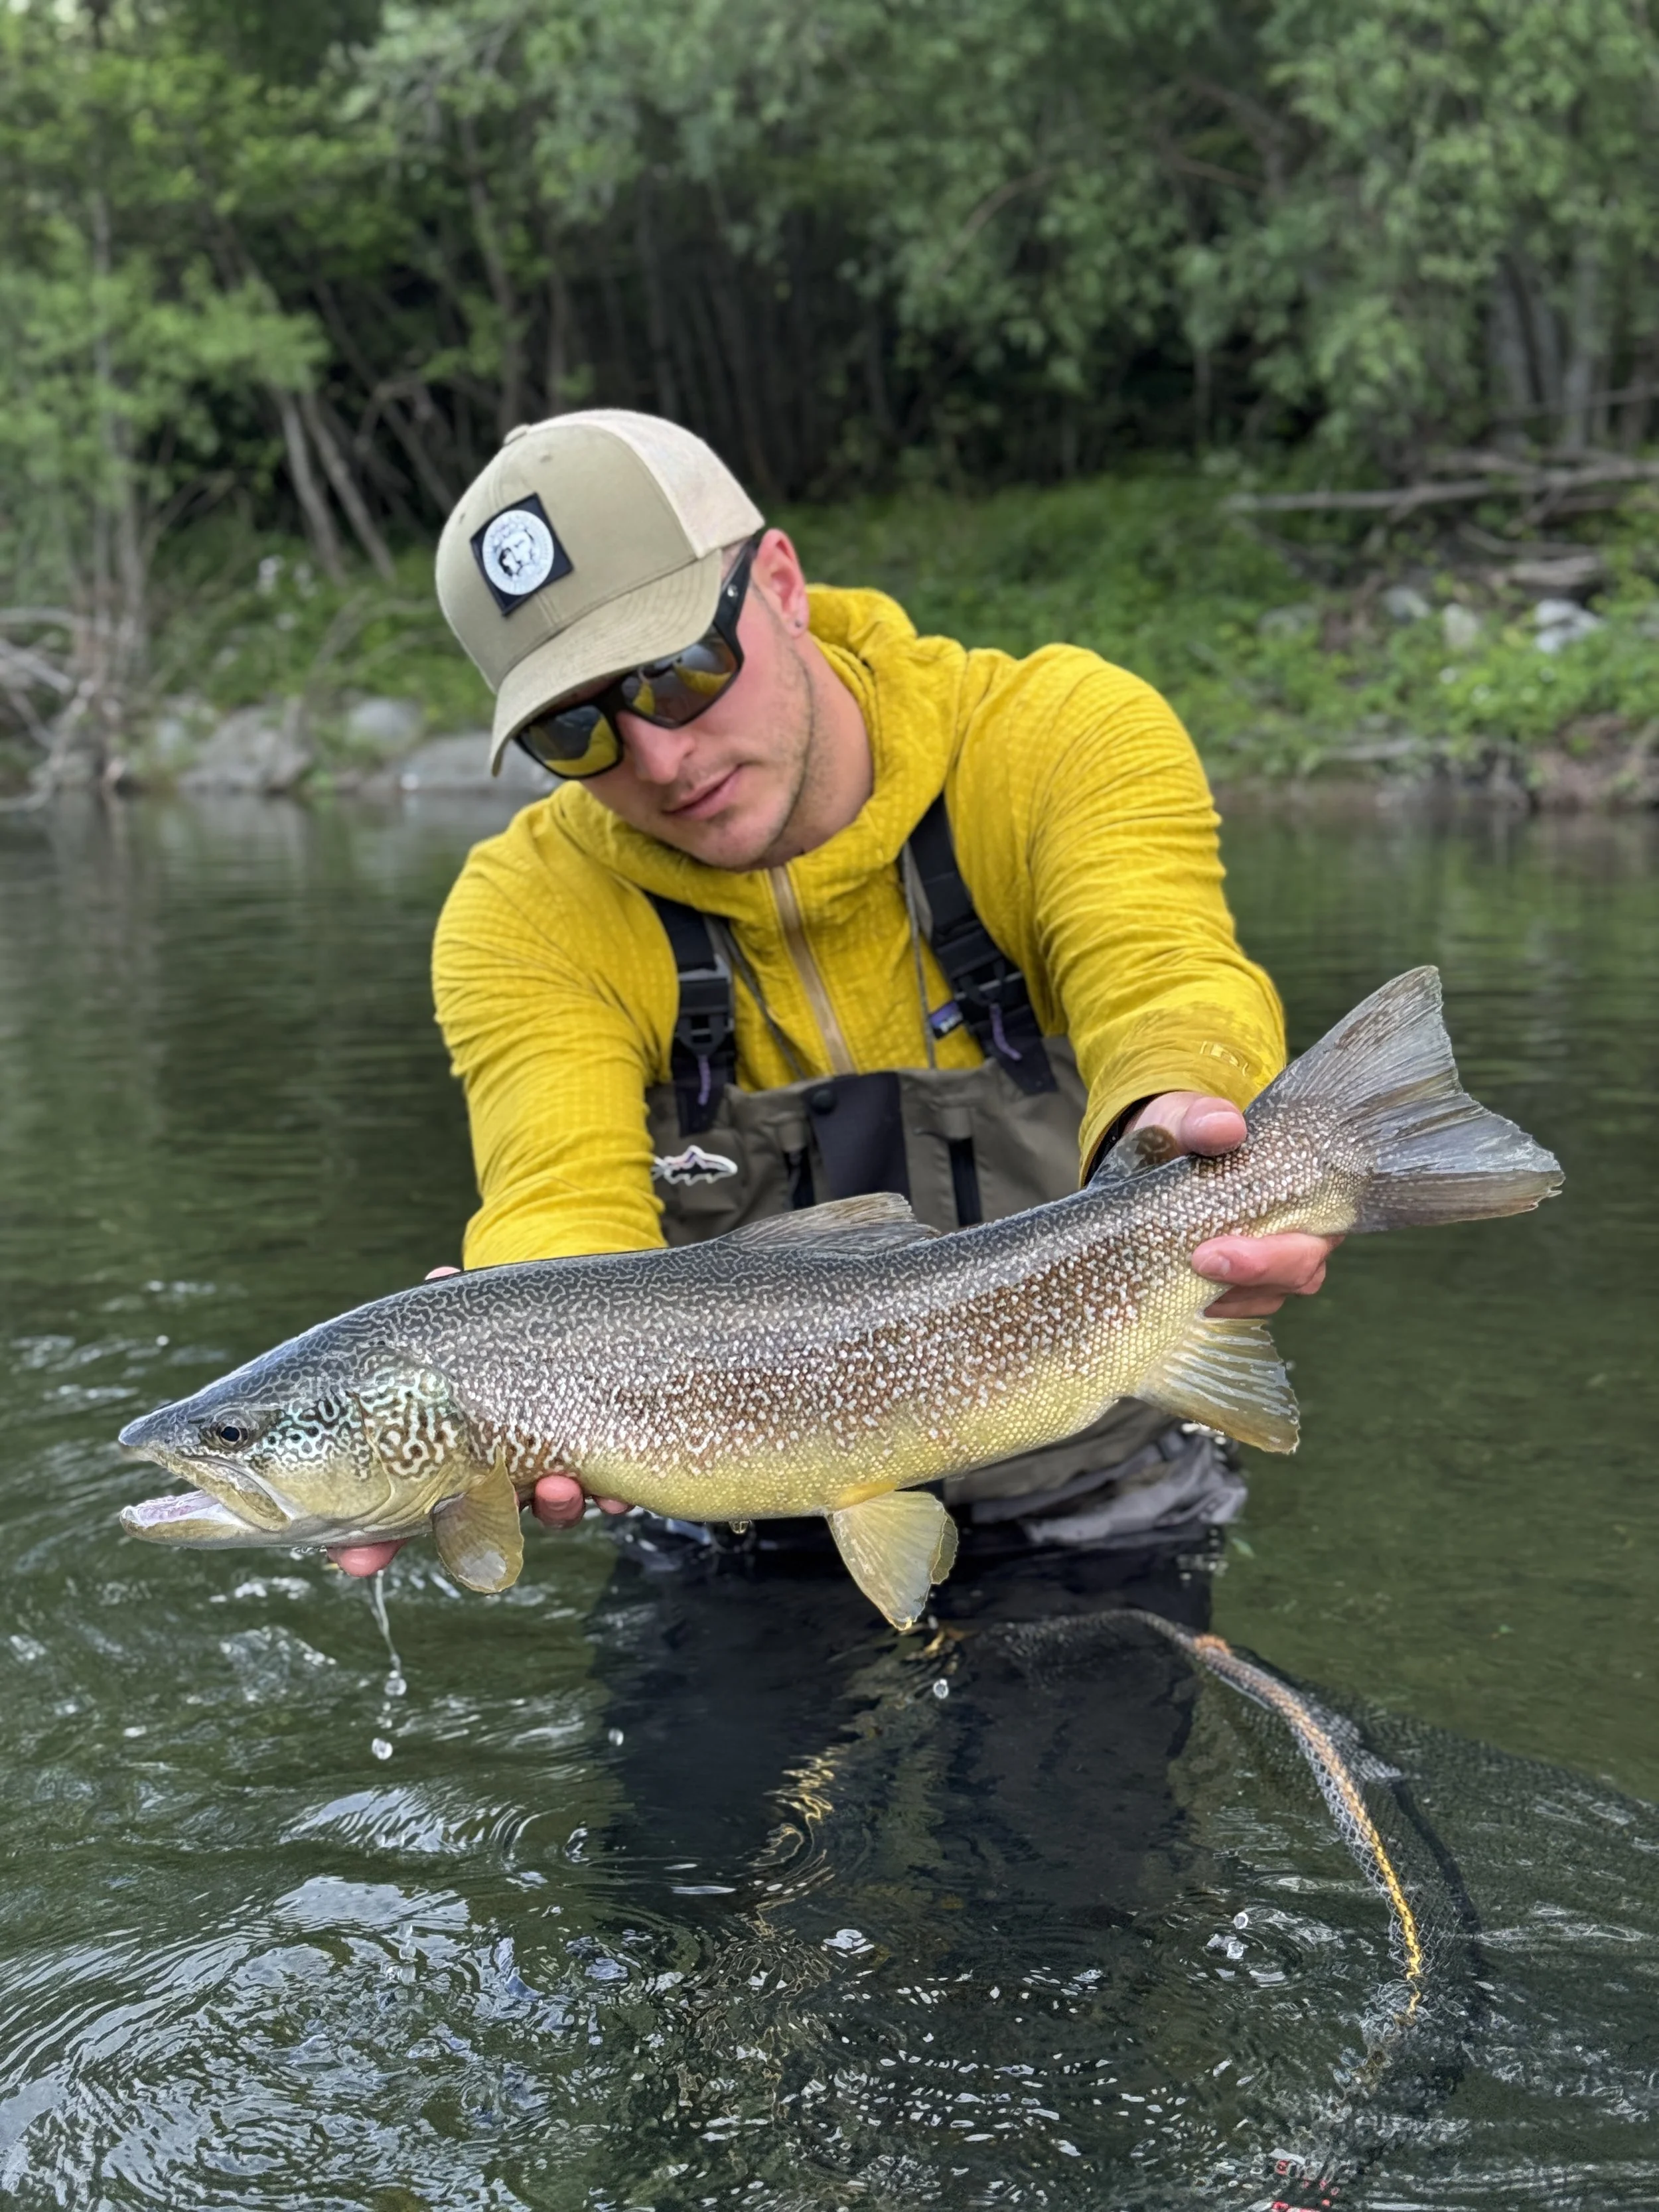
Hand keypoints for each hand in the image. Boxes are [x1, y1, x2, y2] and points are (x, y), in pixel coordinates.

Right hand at [328, 1267, 628, 1578]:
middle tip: (463, 1543)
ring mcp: (551, 1474)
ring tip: (558, 1486)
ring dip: (552, 1506)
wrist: (584, 1332)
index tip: (356, 1560)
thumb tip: (439, 1278)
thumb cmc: (510, 1334)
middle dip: (459, 1540)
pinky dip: (612, 1496)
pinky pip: (608, 1494)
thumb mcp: (478, 1320)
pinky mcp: (603, 1466)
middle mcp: (501, 1474)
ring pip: (547, 1510)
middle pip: (473, 1523)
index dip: (378, 1540)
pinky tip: (617, 1493)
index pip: (406, 1508)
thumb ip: (453, 1309)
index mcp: (456, 1453)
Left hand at [1126, 1092, 1341, 1318]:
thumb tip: (1226, 1127)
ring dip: (1232, 1295)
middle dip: (1255, 1274)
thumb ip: (1203, 1119)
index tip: (1220, 1250)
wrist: (1155, 1152)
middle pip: (1303, 1270)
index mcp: (1306, 1184)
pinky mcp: (1248, 1280)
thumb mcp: (1185, 1118)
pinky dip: (1219, 1304)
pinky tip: (1186, 1294)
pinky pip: (1245, 1306)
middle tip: (1200, 1262)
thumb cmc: (1185, 1133)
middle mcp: (1303, 1228)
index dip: (1279, 1250)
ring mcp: (1277, 1259)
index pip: (1322, 1225)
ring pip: (1273, 1295)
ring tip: (1185, 1280)